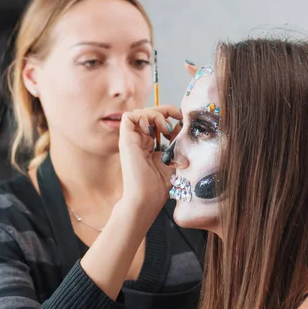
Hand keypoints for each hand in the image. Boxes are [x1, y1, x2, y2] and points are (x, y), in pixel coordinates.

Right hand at [118, 105, 181, 219]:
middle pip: (148, 112)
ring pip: (140, 112)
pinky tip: (153, 129)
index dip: (169, 113)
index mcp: (149, 144)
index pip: (157, 120)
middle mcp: (139, 140)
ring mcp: (131, 139)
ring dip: (155, 114)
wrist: (146, 198)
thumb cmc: (159, 186)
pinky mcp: (125, 140)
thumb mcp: (174, 159)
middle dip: (164, 110)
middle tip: (177, 117)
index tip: (182, 116)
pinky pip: (129, 116)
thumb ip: (177, 142)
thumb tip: (182, 124)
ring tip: (165, 129)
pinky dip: (143, 116)